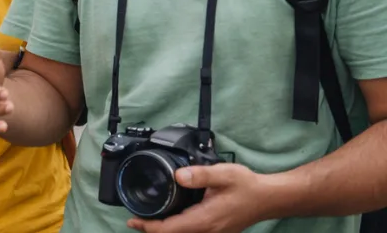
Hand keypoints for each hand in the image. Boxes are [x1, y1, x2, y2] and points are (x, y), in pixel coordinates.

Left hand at [126, 163, 271, 232]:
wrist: (269, 198)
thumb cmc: (248, 186)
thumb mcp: (224, 174)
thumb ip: (200, 174)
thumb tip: (178, 176)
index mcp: (205, 219)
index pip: (170, 229)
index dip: (149, 227)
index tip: (133, 221)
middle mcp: (208, 230)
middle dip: (152, 230)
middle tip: (135, 220)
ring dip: (164, 231)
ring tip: (147, 220)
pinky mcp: (217, 230)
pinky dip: (177, 229)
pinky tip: (171, 219)